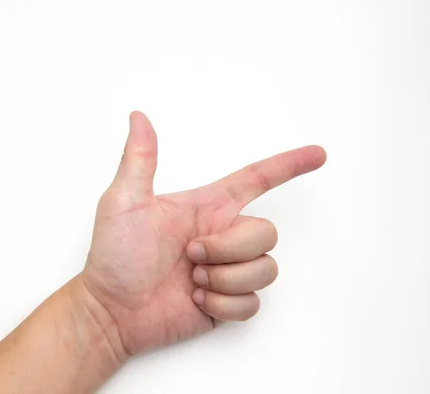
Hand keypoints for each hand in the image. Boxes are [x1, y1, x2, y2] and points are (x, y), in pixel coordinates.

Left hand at [81, 112, 325, 356]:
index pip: (257, 179)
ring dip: (225, 279)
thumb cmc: (114, 257)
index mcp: (207, 208)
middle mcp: (223, 235)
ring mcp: (227, 269)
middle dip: (230, 248)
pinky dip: (223, 305)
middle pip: (266, 233)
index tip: (318, 155)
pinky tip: (196, 301)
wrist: (112, 312)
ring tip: (192, 280)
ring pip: (266, 269)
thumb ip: (139, 160)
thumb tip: (138, 117)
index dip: (288, 165)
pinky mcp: (228, 302)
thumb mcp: (123, 202)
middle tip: (191, 255)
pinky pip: (253, 302)